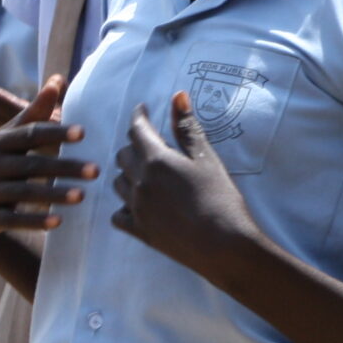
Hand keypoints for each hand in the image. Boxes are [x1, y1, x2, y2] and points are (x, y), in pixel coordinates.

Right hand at [0, 77, 91, 235]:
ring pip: (23, 192)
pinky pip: (12, 219)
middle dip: (65, 167)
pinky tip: (58, 221)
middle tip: (97, 170)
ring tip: (83, 196)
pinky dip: (34, 220)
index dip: (56, 133)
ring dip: (54, 194)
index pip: (30, 135)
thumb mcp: (6, 138)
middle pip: (32, 165)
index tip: (84, 132)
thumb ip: (33, 114)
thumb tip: (57, 80)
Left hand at [109, 92, 259, 279]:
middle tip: (151, 144)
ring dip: (128, 173)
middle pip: (124, 155)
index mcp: (156, 160)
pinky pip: (119, 215)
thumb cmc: (221, 198)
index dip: (139, 117)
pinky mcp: (140, 231)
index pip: (137, 130)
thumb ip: (187, 128)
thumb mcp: (207, 159)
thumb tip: (177, 96)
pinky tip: (138, 205)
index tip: (143, 110)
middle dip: (135, 145)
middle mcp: (139, 182)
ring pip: (119, 183)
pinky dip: (125, 206)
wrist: (224, 246)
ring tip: (146, 174)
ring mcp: (136, 208)